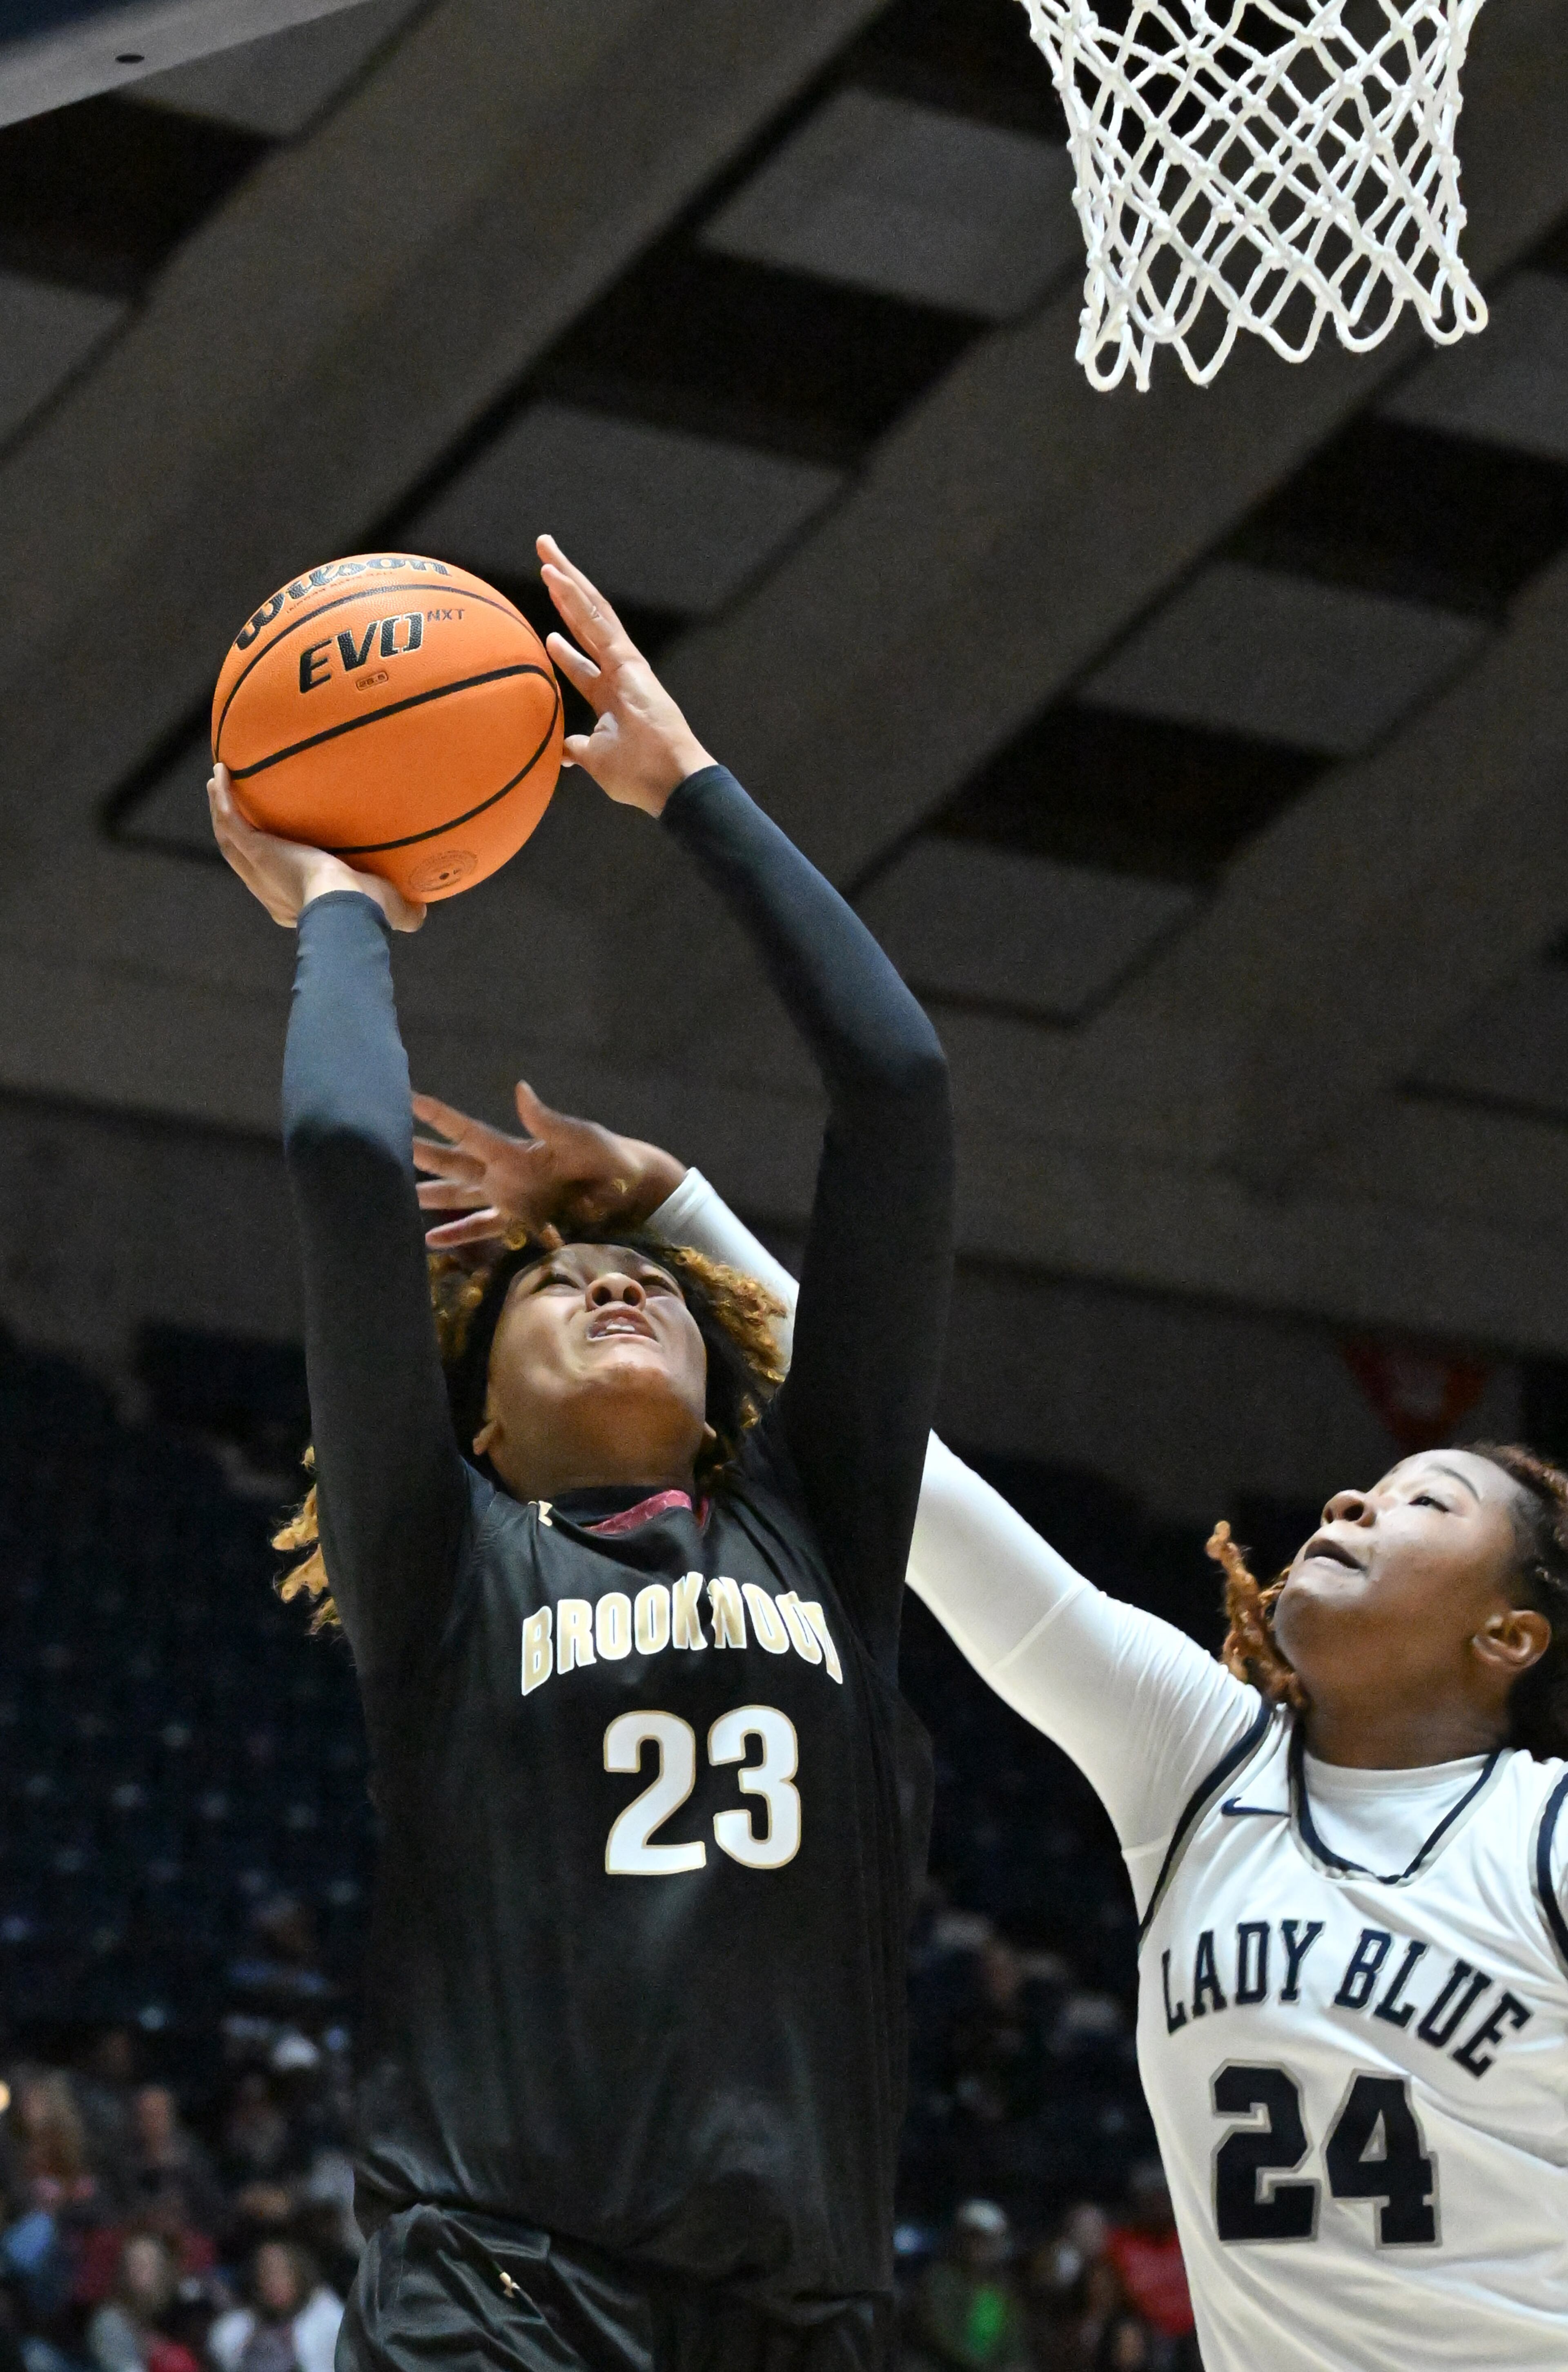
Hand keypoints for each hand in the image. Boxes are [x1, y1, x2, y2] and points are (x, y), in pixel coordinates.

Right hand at [208, 764, 425, 931]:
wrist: (345, 909)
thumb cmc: (369, 914)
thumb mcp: (389, 911)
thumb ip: (404, 912)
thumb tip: (422, 915)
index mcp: (295, 905)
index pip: (275, 885)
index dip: (272, 868)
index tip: (276, 850)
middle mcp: (270, 889)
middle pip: (244, 857)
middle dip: (237, 834)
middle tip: (233, 808)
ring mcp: (259, 869)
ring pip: (229, 837)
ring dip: (222, 811)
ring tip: (218, 785)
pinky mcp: (255, 849)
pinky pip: (230, 819)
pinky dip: (222, 798)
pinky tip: (220, 775)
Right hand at [411, 1079, 685, 1248]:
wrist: (629, 1187)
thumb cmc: (606, 1155)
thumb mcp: (577, 1136)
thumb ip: (545, 1120)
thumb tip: (520, 1089)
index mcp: (512, 1150)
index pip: (466, 1131)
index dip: (437, 1116)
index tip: (406, 1096)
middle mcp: (503, 1173)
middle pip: (453, 1163)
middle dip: (421, 1155)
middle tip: (386, 1145)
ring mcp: (509, 1199)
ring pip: (460, 1197)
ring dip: (432, 1198)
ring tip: (399, 1198)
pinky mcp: (519, 1223)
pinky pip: (482, 1231)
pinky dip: (458, 1236)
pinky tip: (431, 1241)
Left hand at [538, 534, 713, 814]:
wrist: (668, 780)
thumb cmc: (638, 776)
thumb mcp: (595, 759)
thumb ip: (577, 748)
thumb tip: (559, 751)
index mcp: (609, 693)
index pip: (581, 661)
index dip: (562, 648)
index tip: (546, 634)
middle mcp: (617, 670)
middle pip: (584, 622)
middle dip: (565, 593)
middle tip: (545, 561)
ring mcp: (624, 661)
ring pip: (590, 609)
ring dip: (567, 579)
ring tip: (545, 550)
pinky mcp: (628, 658)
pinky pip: (595, 619)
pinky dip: (572, 596)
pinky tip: (554, 574)